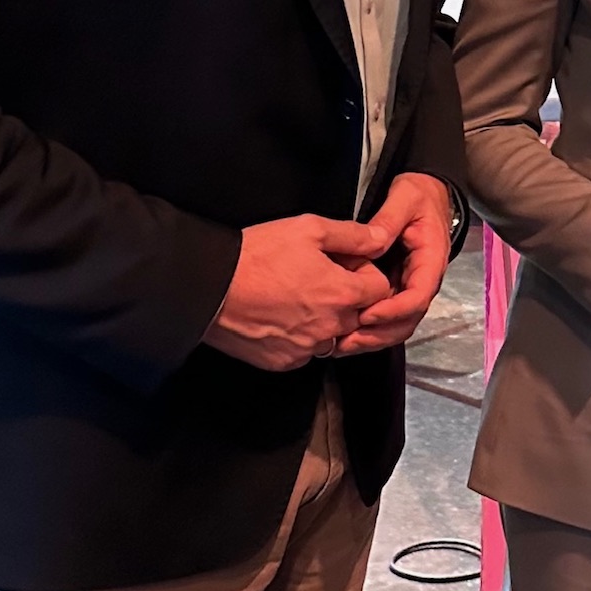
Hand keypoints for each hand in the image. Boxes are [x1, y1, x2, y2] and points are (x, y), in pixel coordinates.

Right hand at [203, 215, 394, 370]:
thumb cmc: (256, 256)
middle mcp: (331, 327)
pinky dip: (300, 336)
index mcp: (343, 294)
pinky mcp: (285, 361)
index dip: (365, 273)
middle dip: (347, 297)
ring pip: (333, 335)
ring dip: (325, 319)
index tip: (344, 265)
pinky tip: (281, 315)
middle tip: (317, 278)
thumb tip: (381, 240)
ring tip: (296, 296)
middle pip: (359, 314)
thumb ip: (352, 235)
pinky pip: (306, 351)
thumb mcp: (308, 229)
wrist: (208, 287)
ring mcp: (308, 348)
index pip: (380, 289)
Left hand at [333, 174, 455, 353]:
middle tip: (347, 340)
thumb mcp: (405, 197)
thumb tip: (373, 242)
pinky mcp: (395, 288)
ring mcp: (409, 286)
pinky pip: (384, 315)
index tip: (367, 313)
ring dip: (371, 338)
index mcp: (431, 260)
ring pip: (396, 324)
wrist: (426, 192)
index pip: (418, 296)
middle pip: (407, 319)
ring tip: (340, 344)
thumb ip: (389, 219)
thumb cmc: (418, 194)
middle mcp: (422, 280)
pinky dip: (366, 328)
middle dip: (378, 334)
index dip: (394, 309)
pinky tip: (342, 334)